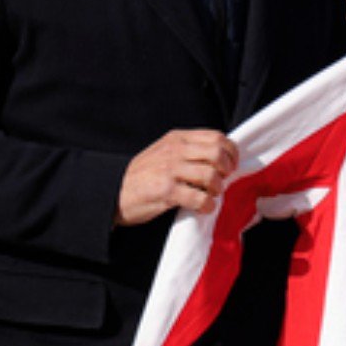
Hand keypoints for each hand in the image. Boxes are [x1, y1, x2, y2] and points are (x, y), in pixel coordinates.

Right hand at [115, 129, 239, 225]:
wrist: (114, 192)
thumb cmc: (143, 175)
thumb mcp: (165, 152)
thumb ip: (189, 150)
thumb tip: (221, 156)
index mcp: (177, 138)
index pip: (217, 137)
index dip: (231, 152)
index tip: (231, 165)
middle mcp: (175, 150)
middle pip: (217, 154)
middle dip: (227, 170)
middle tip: (222, 181)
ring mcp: (170, 170)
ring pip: (211, 175)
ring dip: (217, 189)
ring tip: (211, 195)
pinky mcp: (166, 191)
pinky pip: (199, 198)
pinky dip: (207, 205)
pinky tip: (203, 208)